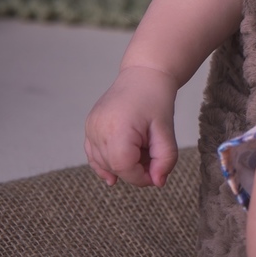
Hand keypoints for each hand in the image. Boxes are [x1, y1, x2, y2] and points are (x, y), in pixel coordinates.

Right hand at [84, 65, 178, 187]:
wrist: (144, 74)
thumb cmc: (156, 98)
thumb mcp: (166, 129)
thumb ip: (165, 158)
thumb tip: (157, 182)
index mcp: (116, 128)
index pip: (123, 167)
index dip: (141, 177)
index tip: (156, 173)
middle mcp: (97, 128)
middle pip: (114, 167)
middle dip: (135, 169)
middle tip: (153, 154)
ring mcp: (90, 127)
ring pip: (104, 163)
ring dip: (123, 164)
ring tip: (141, 146)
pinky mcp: (89, 127)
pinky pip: (93, 154)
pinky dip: (106, 163)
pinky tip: (115, 172)